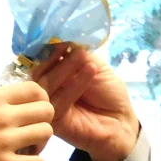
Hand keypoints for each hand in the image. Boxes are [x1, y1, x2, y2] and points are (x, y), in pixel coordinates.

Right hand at [0, 80, 54, 160]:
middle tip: (31, 131)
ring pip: (46, 134)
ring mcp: (5, 141)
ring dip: (42, 142)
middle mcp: (3, 115)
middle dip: (44, 120)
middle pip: (47, 111)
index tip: (32, 110)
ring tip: (28, 148)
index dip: (40, 100)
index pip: (35, 89)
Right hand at [30, 44, 139, 160]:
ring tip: (82, 56)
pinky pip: (58, 102)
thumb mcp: (95, 67)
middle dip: (54, 58)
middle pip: (39, 73)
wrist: (121, 122)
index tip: (61, 38)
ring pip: (45, 85)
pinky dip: (74, 84)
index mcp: (53, 77)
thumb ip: (78, 55)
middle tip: (70, 47)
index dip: (49, 50)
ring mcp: (48, 106)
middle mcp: (47, 91)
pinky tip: (90, 71)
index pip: (42, 62)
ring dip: (65, 68)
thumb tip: (60, 39)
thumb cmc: (108, 94)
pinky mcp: (53, 122)